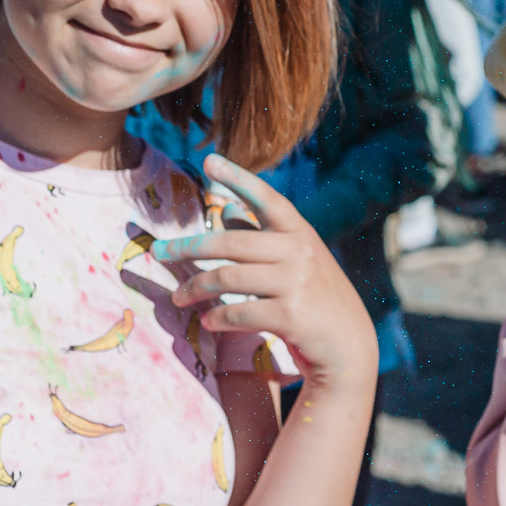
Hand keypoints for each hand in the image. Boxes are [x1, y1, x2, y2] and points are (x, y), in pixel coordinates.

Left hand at [156, 155, 376, 399]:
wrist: (348, 344)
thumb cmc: (316, 297)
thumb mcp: (296, 260)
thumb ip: (261, 236)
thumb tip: (224, 210)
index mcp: (300, 232)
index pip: (267, 198)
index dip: (239, 179)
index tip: (210, 161)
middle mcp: (300, 251)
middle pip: (232, 243)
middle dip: (188, 246)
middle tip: (157, 252)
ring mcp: (296, 282)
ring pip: (229, 278)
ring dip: (195, 288)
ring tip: (178, 297)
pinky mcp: (290, 315)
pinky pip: (239, 313)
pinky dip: (217, 317)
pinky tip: (208, 322)